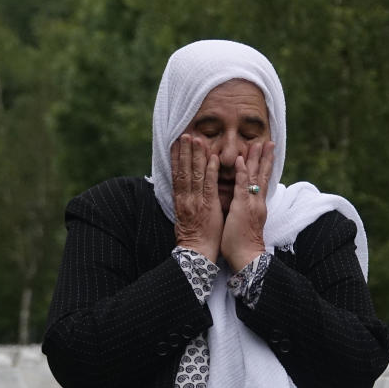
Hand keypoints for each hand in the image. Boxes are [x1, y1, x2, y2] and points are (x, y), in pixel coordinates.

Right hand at [172, 134, 222, 261]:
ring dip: (196, 155)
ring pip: (195, 174)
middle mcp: (186, 198)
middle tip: (185, 134)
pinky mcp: (208, 206)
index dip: (176, 158)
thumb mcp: (183, 218)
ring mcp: (197, 201)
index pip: (177, 175)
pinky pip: (210, 185)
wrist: (196, 253)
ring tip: (196, 139)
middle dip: (184, 151)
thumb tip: (183, 194)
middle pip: (184, 170)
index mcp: (180, 200)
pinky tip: (212, 157)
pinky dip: (211, 170)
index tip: (176, 144)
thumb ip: (184, 203)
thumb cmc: (192, 238)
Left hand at [221, 140, 274, 269]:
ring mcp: (251, 204)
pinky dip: (241, 172)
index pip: (262, 182)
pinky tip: (239, 160)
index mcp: (257, 206)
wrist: (247, 258)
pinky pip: (241, 186)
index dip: (264, 167)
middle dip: (265, 158)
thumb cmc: (243, 245)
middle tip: (268, 142)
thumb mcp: (245, 223)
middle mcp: (257, 202)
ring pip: (254, 177)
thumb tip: (241, 204)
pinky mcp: (242, 207)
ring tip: (258, 144)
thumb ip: (245, 211)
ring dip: (255, 159)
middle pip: (262, 176)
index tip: (266, 154)